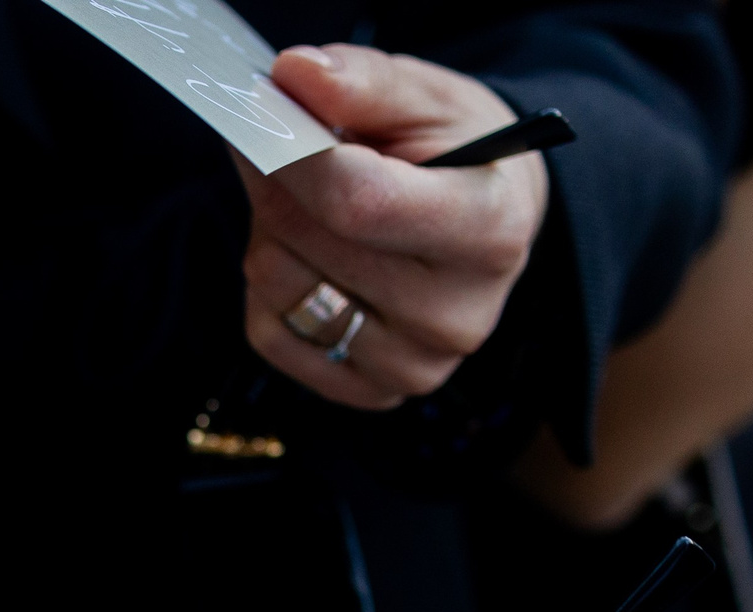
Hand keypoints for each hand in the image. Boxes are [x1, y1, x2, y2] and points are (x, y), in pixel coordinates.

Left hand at [239, 45, 550, 408]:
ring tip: (308, 206)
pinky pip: (268, 334)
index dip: (294, 157)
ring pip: (278, 286)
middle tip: (279, 147)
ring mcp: (413, 365)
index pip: (360, 202)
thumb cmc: (458, 153)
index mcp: (490, 230)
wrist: (487, 220)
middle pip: (308, 240)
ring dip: (269, 233)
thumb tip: (293, 76)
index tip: (262, 117)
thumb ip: (364, 81)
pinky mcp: (368, 393)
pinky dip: (269, 288)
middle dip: (276, 182)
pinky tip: (310, 259)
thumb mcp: (429, 98)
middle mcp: (458, 314)